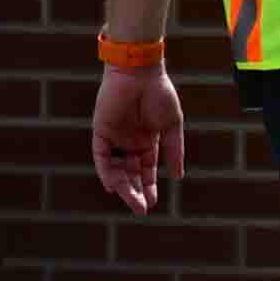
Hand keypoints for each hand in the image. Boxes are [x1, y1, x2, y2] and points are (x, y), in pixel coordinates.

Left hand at [91, 62, 182, 211]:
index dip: (149, 185)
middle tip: (142, 209)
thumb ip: (174, 151)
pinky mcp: (101, 130)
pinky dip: (106, 171)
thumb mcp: (172, 126)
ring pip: (116, 168)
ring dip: (123, 186)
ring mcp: (115, 137)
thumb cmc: (159, 94)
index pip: (146, 169)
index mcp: (147, 139)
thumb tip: (178, 176)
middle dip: (136, 191)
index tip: (154, 202)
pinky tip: (113, 186)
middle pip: (130, 173)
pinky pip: (101, 156)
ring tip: (132, 201)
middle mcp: (129, 141)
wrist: (140, 72)